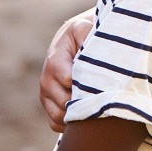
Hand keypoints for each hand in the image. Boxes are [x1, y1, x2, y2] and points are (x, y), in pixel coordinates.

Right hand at [38, 10, 93, 131]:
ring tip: (98, 107)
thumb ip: (84, 32)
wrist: (70, 41)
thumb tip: (87, 43)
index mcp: (54, 62)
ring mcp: (46, 95)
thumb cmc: (81, 34)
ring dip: (77, 115)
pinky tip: (87, 115)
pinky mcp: (49, 106)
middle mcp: (46, 81)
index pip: (68, 80)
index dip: (85, 84)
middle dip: (83, 101)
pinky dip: (70, 124)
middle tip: (105, 98)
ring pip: (58, 116)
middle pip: (63, 102)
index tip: (102, 83)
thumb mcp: (82, 27)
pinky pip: (55, 123)